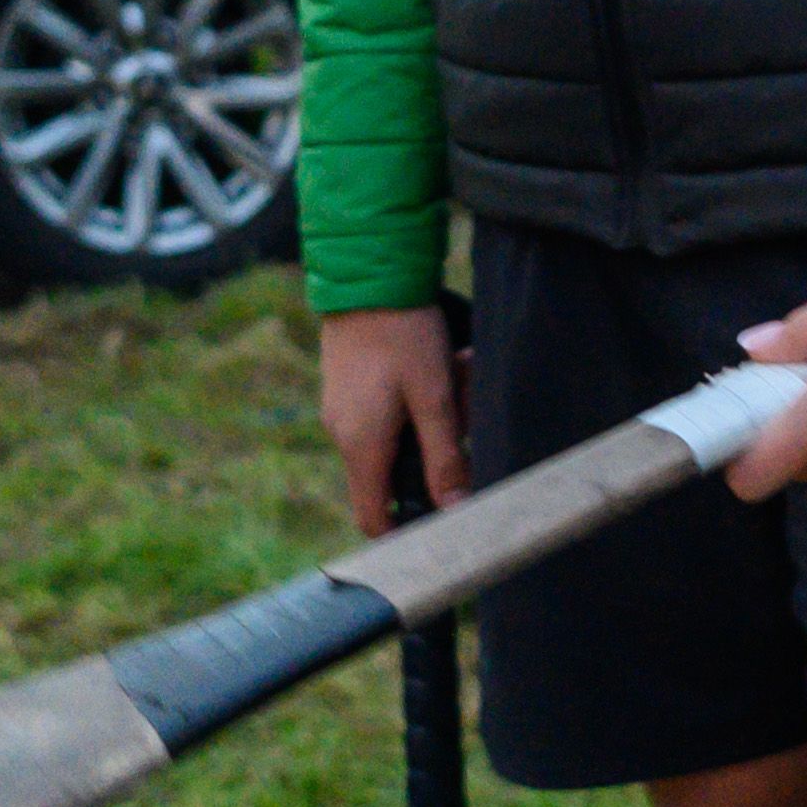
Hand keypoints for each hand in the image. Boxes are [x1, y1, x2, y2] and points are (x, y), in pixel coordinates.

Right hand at [319, 304, 467, 537]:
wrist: (366, 273)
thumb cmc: (402, 334)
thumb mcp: (435, 396)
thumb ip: (445, 457)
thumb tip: (455, 509)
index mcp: (361, 445)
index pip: (371, 517)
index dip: (402, 534)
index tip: (439, 527)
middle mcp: (342, 433)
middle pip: (390, 476)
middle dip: (433, 460)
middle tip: (466, 420)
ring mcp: (341, 408)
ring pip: (392, 440)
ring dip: (429, 424)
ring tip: (459, 376)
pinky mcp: (347, 386)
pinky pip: (384, 414)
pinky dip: (415, 403)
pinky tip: (442, 367)